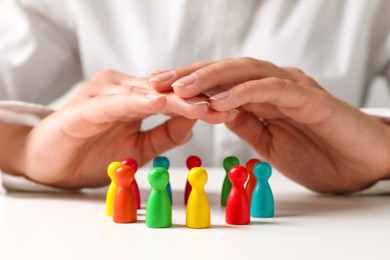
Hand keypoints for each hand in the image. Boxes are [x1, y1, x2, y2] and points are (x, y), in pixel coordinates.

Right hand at [21, 70, 235, 188]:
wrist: (46, 162)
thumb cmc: (92, 153)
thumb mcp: (139, 148)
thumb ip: (165, 134)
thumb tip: (195, 122)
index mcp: (135, 97)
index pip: (175, 98)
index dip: (203, 104)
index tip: (232, 111)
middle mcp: (121, 88)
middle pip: (166, 92)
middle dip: (198, 101)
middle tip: (229, 106)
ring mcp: (102, 94)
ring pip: (146, 94)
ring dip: (176, 100)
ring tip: (203, 106)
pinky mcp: (84, 107)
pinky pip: (115, 103)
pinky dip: (137, 102)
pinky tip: (158, 102)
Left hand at [150, 58, 389, 192]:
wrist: (363, 163)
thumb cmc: (320, 153)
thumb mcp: (268, 142)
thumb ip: (245, 123)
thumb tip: (215, 112)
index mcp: (262, 96)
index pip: (219, 83)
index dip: (188, 84)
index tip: (157, 89)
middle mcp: (273, 84)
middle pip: (224, 71)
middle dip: (189, 74)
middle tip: (156, 80)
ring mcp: (291, 87)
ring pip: (244, 72)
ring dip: (210, 78)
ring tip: (180, 87)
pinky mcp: (308, 97)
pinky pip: (269, 89)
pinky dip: (243, 92)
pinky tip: (218, 102)